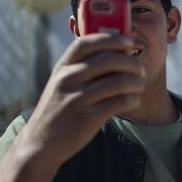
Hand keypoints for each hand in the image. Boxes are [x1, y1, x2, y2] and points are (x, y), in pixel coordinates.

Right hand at [21, 33, 144, 166]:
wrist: (40, 143)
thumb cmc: (59, 109)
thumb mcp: (62, 84)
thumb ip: (82, 69)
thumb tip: (117, 53)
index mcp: (62, 68)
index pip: (86, 42)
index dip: (111, 38)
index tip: (129, 40)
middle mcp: (67, 80)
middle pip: (107, 60)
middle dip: (131, 62)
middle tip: (141, 69)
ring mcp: (77, 99)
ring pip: (117, 82)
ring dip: (136, 82)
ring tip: (140, 86)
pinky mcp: (87, 118)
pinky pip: (119, 102)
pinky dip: (132, 99)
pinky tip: (134, 100)